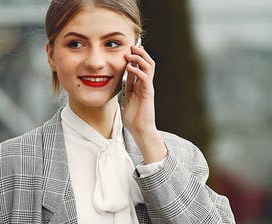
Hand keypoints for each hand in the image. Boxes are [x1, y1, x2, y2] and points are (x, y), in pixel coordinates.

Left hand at [121, 43, 167, 162]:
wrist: (139, 130)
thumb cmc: (132, 117)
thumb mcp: (126, 98)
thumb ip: (126, 87)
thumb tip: (122, 76)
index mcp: (139, 84)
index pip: (140, 65)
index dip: (136, 55)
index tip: (128, 47)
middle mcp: (145, 84)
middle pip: (147, 62)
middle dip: (140, 52)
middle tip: (131, 45)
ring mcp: (148, 87)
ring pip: (149, 66)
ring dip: (140, 58)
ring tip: (130, 53)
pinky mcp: (148, 93)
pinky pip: (145, 77)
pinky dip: (138, 70)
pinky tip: (129, 67)